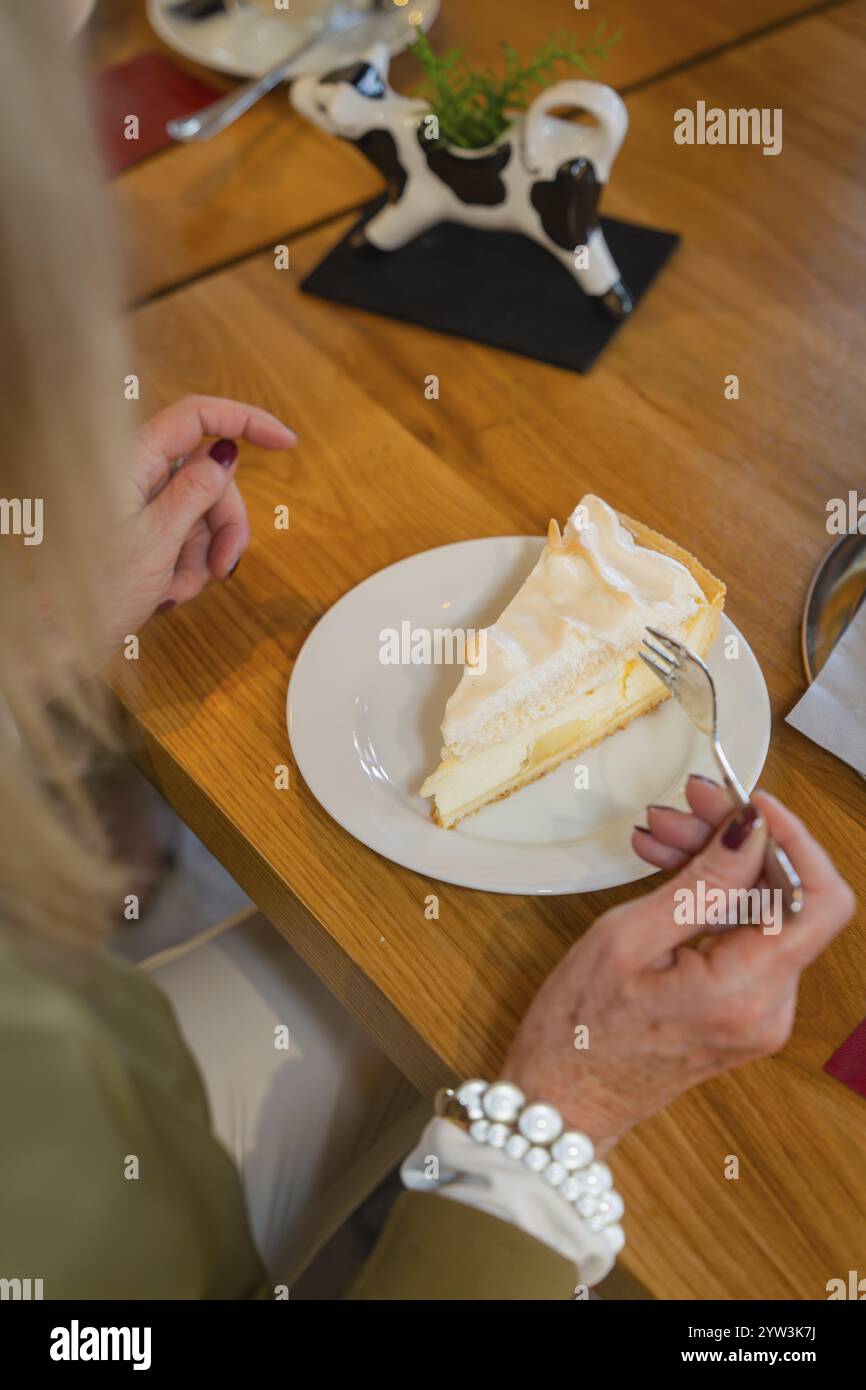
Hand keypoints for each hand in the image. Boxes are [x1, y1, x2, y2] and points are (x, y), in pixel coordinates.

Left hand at [102, 395, 295, 651]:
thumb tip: (226, 453)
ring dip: (203, 557)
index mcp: (131, 462)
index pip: (198, 417)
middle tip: (224, 568)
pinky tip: (165, 594)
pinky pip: (186, 541)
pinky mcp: (143, 532)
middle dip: (225, 525)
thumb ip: (194, 492)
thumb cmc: (92, 593)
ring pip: (203, 515)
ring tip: (177, 591)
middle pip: (210, 478)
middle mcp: (135, 476)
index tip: (285, 441)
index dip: (246, 421)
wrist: (61, 639)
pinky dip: (187, 569)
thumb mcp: (156, 542)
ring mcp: (139, 505)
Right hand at [501, 778, 854, 1155]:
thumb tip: (750, 829)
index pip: (819, 900)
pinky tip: (668, 871)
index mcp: (746, 991)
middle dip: (739, 842)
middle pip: (785, 898)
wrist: (563, 1103)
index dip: (795, 838)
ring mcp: (759, 1013)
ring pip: (762, 912)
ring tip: (661, 835)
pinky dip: (711, 898)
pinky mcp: (743, 1011)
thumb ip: (702, 881)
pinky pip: (743, 937)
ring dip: (718, 865)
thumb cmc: (579, 1032)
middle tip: (686, 805)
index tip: (751, 804)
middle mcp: (769, 1008)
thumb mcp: (629, 937)